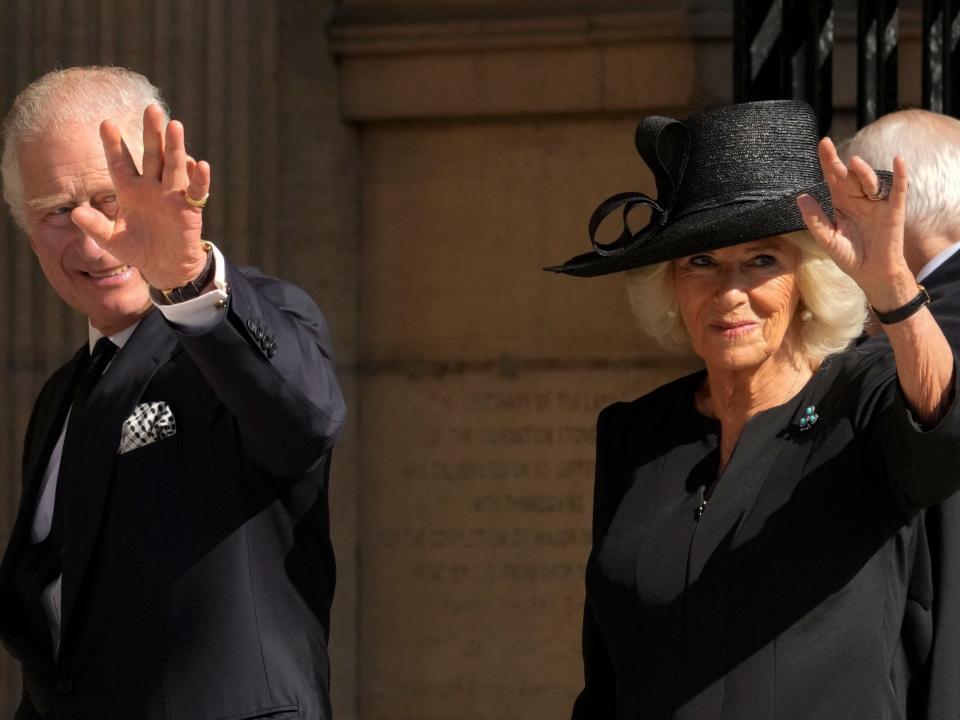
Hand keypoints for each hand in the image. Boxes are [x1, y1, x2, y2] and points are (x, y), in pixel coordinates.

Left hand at [71, 104, 211, 289]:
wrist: (163, 266)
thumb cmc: (136, 248)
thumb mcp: (110, 240)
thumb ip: (94, 226)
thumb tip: (75, 212)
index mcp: (129, 189)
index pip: (121, 162)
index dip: (114, 144)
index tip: (106, 123)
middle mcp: (151, 186)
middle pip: (152, 155)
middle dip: (151, 133)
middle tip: (151, 108)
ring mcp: (172, 195)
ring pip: (173, 166)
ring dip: (174, 147)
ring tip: (174, 125)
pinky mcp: (190, 209)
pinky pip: (195, 191)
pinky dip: (199, 179)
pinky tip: (199, 164)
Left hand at [797, 137, 916, 310]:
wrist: (872, 275)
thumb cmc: (850, 256)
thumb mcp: (828, 239)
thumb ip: (815, 219)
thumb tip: (801, 197)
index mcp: (841, 203)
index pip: (833, 178)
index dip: (828, 161)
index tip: (823, 143)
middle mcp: (858, 199)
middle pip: (849, 177)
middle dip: (839, 164)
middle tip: (829, 149)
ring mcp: (877, 203)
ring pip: (870, 182)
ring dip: (863, 172)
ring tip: (854, 163)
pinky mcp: (894, 210)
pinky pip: (898, 189)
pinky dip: (900, 175)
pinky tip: (898, 160)